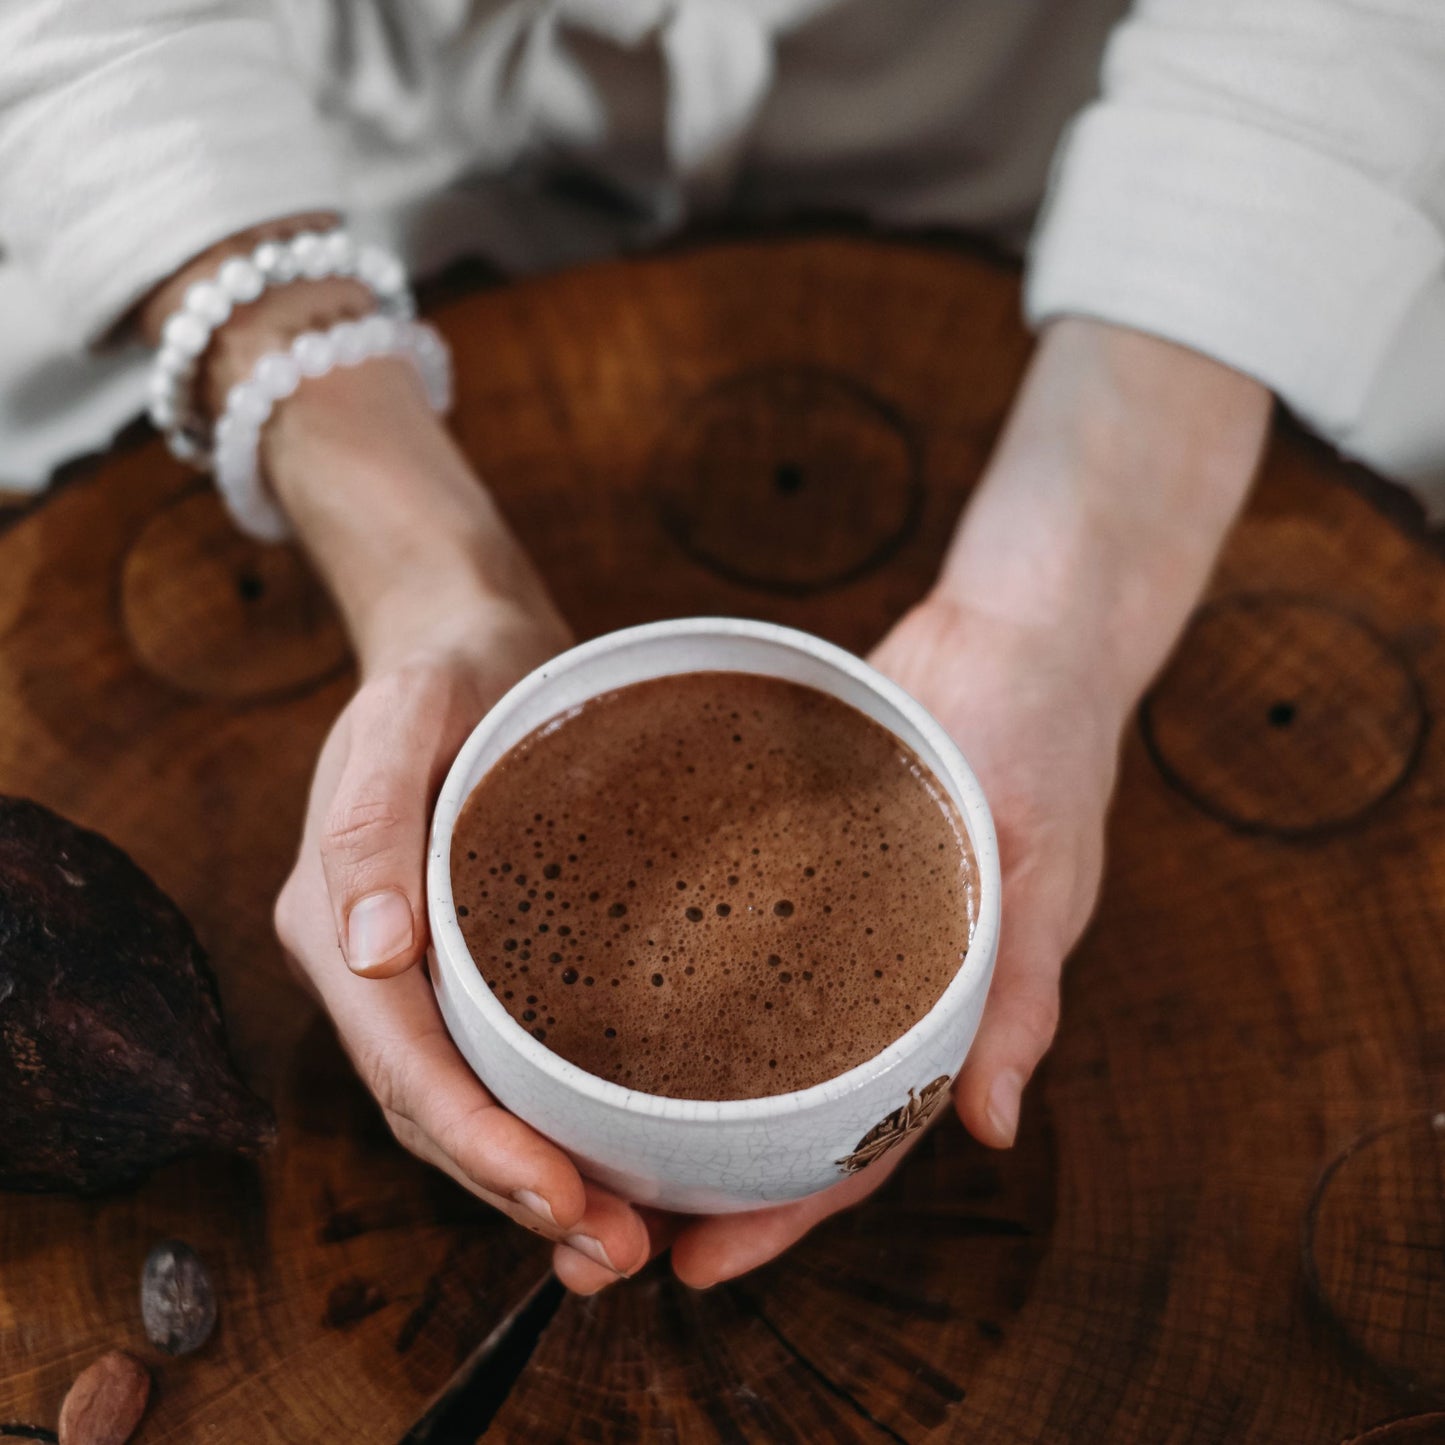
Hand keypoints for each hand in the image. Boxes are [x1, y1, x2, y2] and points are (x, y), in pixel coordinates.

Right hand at [273, 600, 655, 1277]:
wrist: (468, 638)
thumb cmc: (448, 669)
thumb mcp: (410, 714)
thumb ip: (373, 823)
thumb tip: (372, 955)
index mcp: (336, 920)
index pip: (405, 1065)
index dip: (479, 1147)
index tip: (566, 1201)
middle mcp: (368, 964)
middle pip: (433, 1109)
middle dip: (516, 1191)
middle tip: (619, 1251)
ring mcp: (415, 970)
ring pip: (463, 1105)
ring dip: (535, 1178)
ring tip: (626, 1234)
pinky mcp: (471, 961)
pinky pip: (498, 1063)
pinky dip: (547, 1123)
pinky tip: (614, 1152)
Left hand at [639, 594, 1120, 1289]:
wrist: (1012, 637)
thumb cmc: (1046, 750)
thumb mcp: (1042, 871)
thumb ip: (1020, 994)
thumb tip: (995, 1124)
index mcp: (941, 1011)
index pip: (856, 1142)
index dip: (784, 1211)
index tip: (699, 1260)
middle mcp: (875, 982)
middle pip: (783, 1104)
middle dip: (707, 1172)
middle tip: (607, 1212)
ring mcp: (829, 925)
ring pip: (748, 1031)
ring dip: (680, 1088)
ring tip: (586, 1128)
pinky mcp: (789, 860)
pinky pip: (730, 931)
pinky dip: (678, 973)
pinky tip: (601, 986)